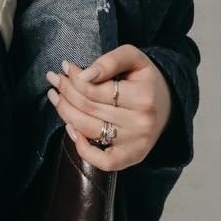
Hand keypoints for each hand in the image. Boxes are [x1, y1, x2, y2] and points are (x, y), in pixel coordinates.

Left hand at [43, 42, 172, 171]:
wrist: (167, 103)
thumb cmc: (145, 79)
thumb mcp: (133, 58)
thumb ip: (110, 60)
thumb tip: (85, 74)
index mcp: (143, 96)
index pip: (94, 89)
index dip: (74, 78)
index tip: (65, 67)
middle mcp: (141, 123)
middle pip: (88, 108)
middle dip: (65, 92)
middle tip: (54, 79)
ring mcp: (136, 143)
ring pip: (88, 130)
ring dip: (65, 113)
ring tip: (55, 96)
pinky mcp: (132, 157)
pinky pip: (103, 161)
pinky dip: (82, 149)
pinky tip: (71, 129)